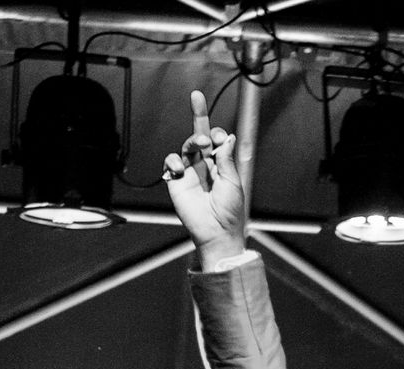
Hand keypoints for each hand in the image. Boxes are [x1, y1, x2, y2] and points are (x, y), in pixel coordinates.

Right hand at [162, 90, 245, 267]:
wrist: (216, 233)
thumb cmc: (229, 212)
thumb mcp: (232, 182)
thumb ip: (226, 158)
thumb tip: (228, 137)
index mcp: (220, 166)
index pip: (216, 140)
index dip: (217, 132)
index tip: (220, 136)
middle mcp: (204, 166)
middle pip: (199, 135)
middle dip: (198, 114)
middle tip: (198, 101)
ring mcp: (190, 173)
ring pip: (186, 146)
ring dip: (192, 140)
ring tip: (200, 143)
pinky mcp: (176, 181)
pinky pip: (171, 163)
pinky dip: (174, 161)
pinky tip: (182, 167)